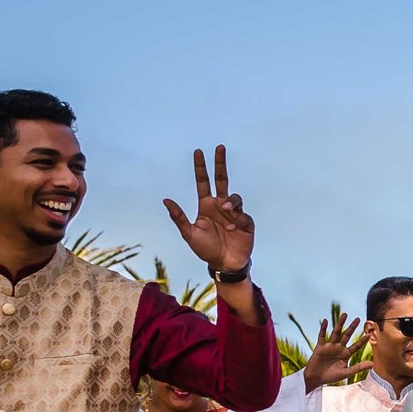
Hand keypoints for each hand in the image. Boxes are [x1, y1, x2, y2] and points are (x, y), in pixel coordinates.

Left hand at [163, 145, 255, 274]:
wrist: (224, 264)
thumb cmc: (206, 249)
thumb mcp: (189, 234)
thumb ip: (178, 217)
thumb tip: (166, 200)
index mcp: (206, 206)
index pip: (203, 182)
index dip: (201, 168)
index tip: (198, 152)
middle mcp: (220, 206)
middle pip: (222, 179)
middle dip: (220, 163)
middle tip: (219, 147)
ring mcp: (234, 213)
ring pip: (235, 197)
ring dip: (230, 202)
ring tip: (225, 210)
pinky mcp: (246, 223)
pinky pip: (243, 216)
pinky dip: (237, 220)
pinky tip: (232, 229)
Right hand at [303, 312, 369, 391]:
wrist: (316, 378)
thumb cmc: (331, 377)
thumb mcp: (346, 372)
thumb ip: (358, 367)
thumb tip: (372, 364)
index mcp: (346, 354)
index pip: (356, 346)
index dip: (362, 341)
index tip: (369, 335)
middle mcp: (338, 348)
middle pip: (347, 335)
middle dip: (352, 327)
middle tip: (358, 319)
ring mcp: (329, 346)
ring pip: (336, 332)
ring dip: (340, 323)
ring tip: (345, 314)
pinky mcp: (320, 346)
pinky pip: (322, 336)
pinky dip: (323, 328)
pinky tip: (326, 320)